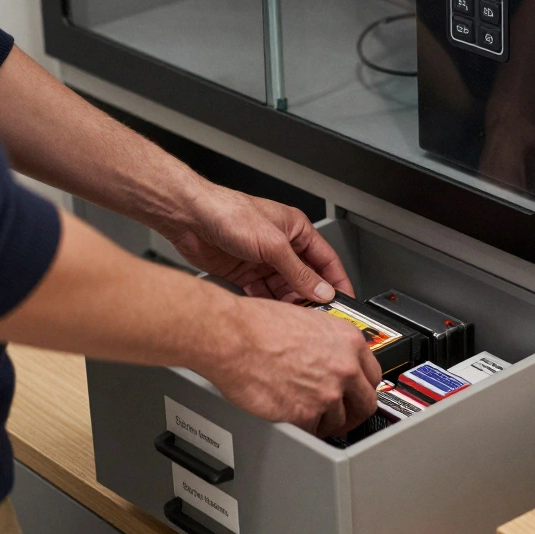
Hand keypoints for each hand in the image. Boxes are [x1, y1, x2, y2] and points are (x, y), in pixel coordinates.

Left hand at [160, 181, 353, 303]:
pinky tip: (274, 316)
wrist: (190, 218)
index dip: (337, 281)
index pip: (326, 259)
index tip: (344, 300)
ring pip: (284, 288)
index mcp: (295, 230)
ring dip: (290, 304)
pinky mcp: (244, 272)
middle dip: (312, 296)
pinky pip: (263, 294)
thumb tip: (321, 290)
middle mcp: (281, 245)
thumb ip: (298, 271)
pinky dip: (269, 305)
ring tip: (298, 320)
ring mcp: (262, 260)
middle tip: (319, 316)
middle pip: (305, 277)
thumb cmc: (229, 212)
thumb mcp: (273, 244)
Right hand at [204, 296, 380, 435]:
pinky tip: (291, 418)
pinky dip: (303, 429)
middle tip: (342, 416)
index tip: (355, 394)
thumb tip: (332, 357)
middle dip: (354, 412)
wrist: (232, 338)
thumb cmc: (257, 324)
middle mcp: (344, 367)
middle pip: (365, 403)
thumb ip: (329, 344)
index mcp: (348, 341)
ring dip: (325, 422)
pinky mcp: (305, 415)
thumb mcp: (308, 320)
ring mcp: (327, 394)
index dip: (362, 387)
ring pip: (339, 421)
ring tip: (307, 415)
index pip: (373, 374)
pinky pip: (312, 431)